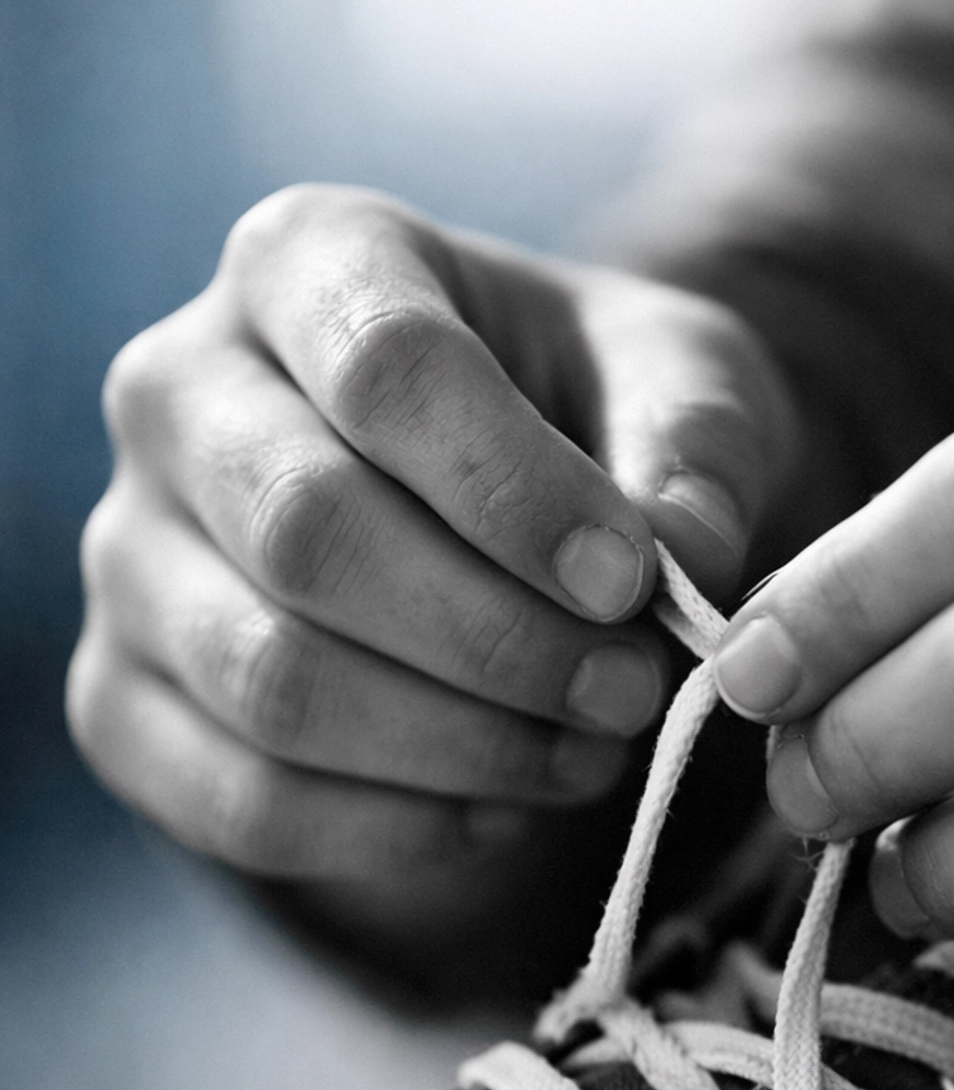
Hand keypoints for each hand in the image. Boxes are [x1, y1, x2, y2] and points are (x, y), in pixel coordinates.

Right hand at [69, 185, 798, 879]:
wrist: (481, 510)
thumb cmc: (578, 413)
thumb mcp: (673, 383)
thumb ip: (694, 445)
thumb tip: (680, 552)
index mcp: (309, 260)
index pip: (387, 365)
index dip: (516, 492)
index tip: (632, 581)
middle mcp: (179, 389)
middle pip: (310, 531)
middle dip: (499, 639)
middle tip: (631, 691)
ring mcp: (129, 551)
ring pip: (272, 680)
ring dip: (461, 746)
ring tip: (588, 753)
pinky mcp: (123, 697)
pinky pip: (241, 799)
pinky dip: (395, 830)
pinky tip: (500, 806)